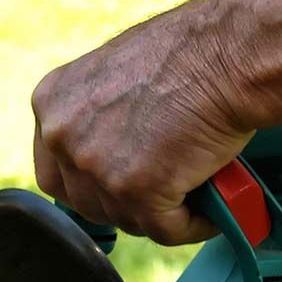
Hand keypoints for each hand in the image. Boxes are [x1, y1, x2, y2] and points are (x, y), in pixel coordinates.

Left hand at [30, 4, 255, 245]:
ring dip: (161, 213)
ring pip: (126, 218)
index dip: (89, 186)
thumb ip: (96, 116)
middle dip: (125, 202)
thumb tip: (108, 151)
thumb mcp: (114, 74)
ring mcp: (96, 167)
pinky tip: (213, 208)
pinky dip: (193, 225)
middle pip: (86, 202)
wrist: (230, 51)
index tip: (118, 185)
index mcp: (51, 104)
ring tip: (195, 190)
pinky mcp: (136, 192)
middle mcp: (61, 137)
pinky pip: (165, 230)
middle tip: (164, 188)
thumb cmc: (189, 52)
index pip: (54, 172)